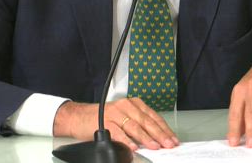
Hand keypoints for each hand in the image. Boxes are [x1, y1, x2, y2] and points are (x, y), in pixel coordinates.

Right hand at [53, 98, 178, 150]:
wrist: (79, 116)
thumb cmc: (103, 118)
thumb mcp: (124, 118)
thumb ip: (139, 126)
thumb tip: (156, 140)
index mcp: (134, 104)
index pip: (153, 117)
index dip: (164, 129)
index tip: (172, 139)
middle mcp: (126, 106)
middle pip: (147, 121)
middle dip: (159, 134)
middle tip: (168, 144)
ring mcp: (116, 113)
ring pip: (135, 126)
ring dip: (146, 138)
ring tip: (154, 146)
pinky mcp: (105, 122)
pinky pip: (119, 133)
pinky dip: (127, 141)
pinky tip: (133, 147)